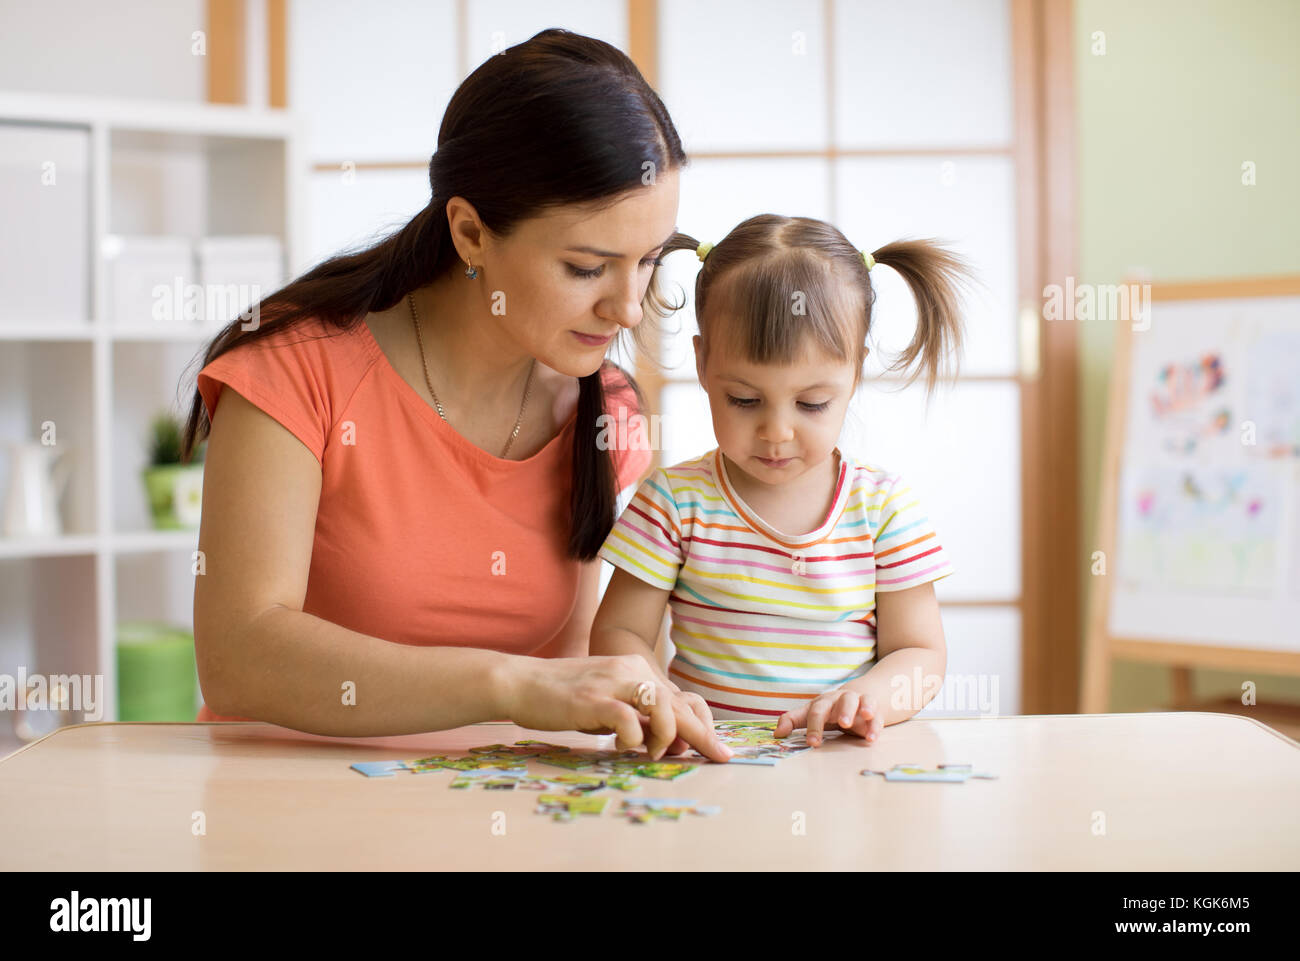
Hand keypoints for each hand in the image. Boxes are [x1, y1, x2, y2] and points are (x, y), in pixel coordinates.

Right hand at [496, 654, 731, 761]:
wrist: (521, 682)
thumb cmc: (564, 697)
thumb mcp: (609, 702)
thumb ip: (638, 716)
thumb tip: (672, 742)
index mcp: (637, 668)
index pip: (682, 697)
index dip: (702, 724)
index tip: (714, 747)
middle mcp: (631, 670)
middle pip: (681, 704)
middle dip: (703, 735)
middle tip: (719, 756)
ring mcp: (614, 682)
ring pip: (664, 708)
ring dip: (668, 737)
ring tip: (653, 753)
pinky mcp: (595, 699)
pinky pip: (630, 721)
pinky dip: (634, 740)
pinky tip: (622, 746)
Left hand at [774, 687, 882, 745]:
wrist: (854, 699)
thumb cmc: (828, 711)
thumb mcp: (809, 714)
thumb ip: (793, 721)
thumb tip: (776, 734)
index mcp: (824, 702)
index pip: (817, 711)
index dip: (814, 726)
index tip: (812, 743)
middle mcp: (841, 699)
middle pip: (842, 701)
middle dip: (843, 711)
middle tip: (843, 723)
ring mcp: (859, 702)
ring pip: (863, 701)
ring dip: (864, 708)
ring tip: (866, 716)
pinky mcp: (874, 710)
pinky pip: (876, 715)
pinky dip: (876, 725)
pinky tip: (872, 737)